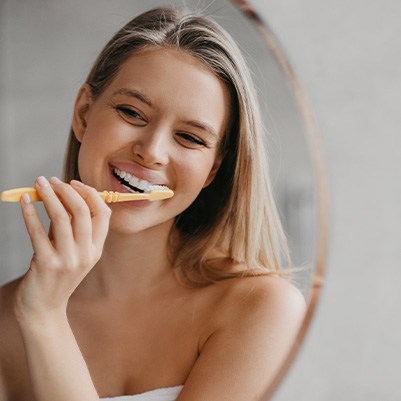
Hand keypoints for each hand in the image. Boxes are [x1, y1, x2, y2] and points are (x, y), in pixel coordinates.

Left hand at [14, 176, 110, 320]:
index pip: (103, 213)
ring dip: (48, 195)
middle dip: (67, 190)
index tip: (74, 183)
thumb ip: (71, 227)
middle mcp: (86, 254)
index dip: (90, 194)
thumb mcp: (73, 252)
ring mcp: (68, 260)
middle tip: (52, 180)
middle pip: (83, 212)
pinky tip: (23, 202)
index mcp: (97, 249)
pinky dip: (29, 212)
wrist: (44, 308)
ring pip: (61, 217)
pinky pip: (37, 231)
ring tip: (39, 183)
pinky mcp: (46, 264)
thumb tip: (61, 194)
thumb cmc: (57, 275)